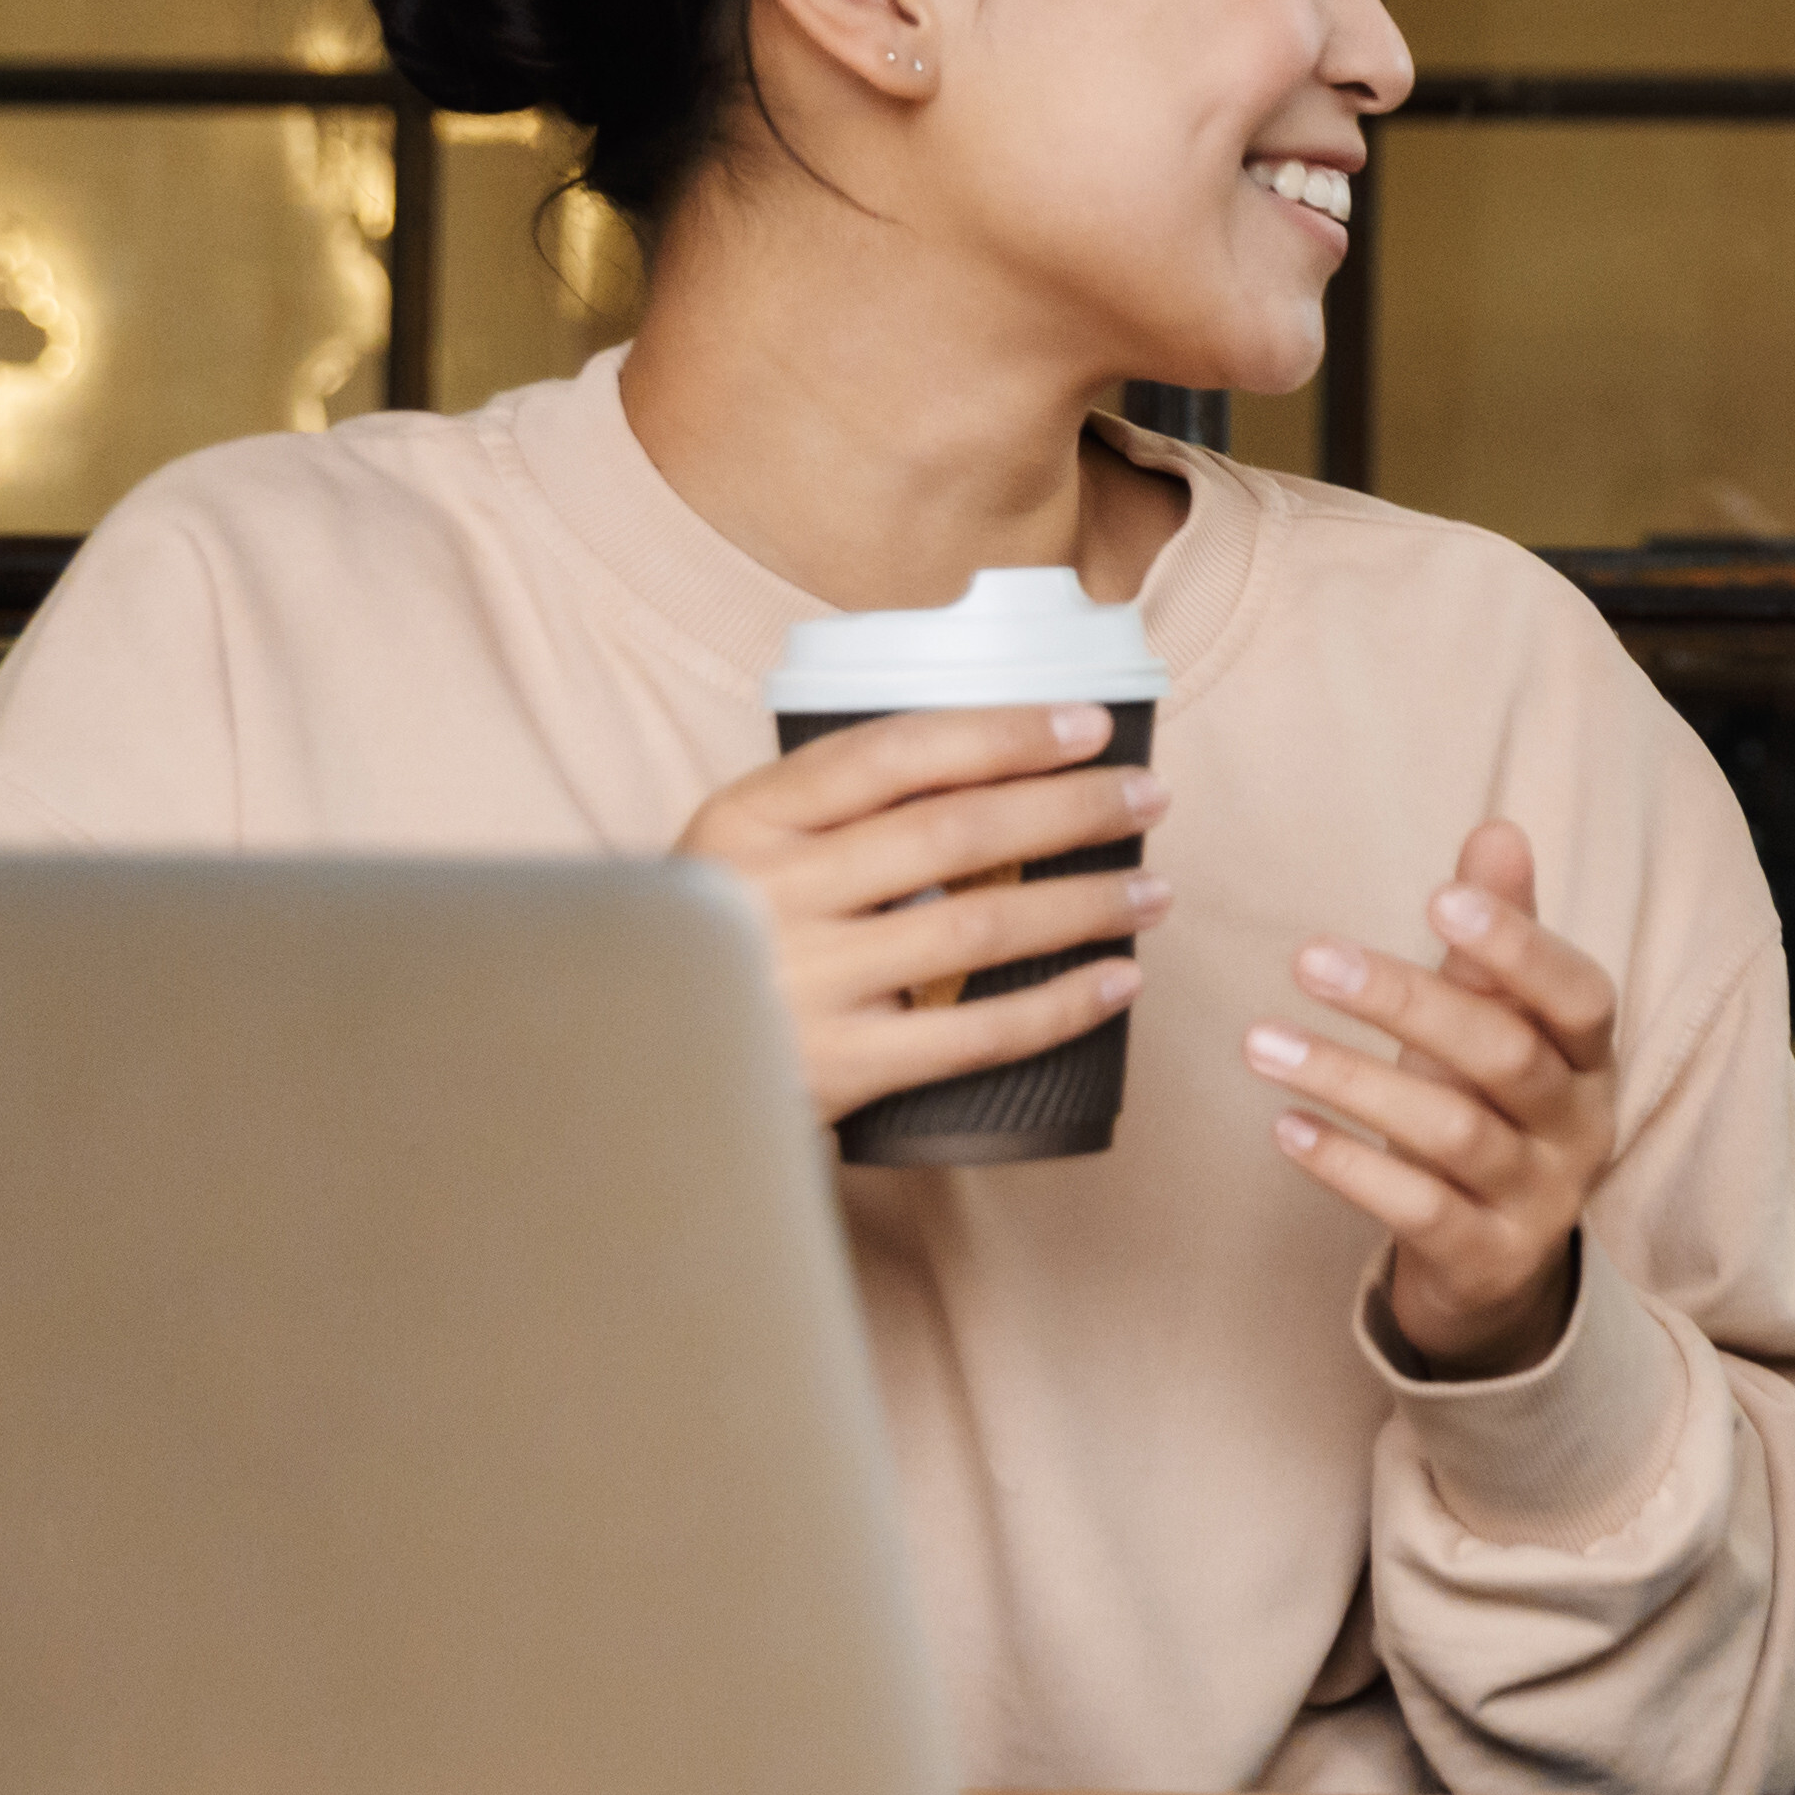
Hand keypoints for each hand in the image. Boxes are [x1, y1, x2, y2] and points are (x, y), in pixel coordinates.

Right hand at [675, 703, 1169, 1132]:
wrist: (641, 1069)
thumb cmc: (725, 940)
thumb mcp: (746, 852)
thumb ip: (838, 810)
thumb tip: (1002, 761)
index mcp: (747, 818)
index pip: (894, 752)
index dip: (1003, 734)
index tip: (1091, 726)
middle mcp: (770, 893)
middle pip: (953, 833)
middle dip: (1071, 809)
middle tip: (1149, 797)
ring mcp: (802, 984)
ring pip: (978, 926)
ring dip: (1086, 903)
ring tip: (1152, 889)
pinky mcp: (836, 1068)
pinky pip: (974, 1033)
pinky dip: (1060, 1005)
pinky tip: (1119, 981)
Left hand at [1252, 819, 1620, 1380]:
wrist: (1498, 1266)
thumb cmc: (1491, 1112)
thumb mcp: (1502, 1024)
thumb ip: (1499, 935)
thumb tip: (1497, 830)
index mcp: (1590, 1058)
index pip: (1578, 994)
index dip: (1518, 946)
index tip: (1438, 897)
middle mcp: (1578, 1127)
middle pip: (1504, 1057)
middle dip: (1406, 1003)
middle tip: (1308, 957)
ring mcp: (1537, 1200)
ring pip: (1452, 1134)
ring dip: (1351, 1080)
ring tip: (1260, 1042)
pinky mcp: (1485, 1261)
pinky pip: (1417, 1210)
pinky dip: (1349, 1167)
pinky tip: (1284, 1128)